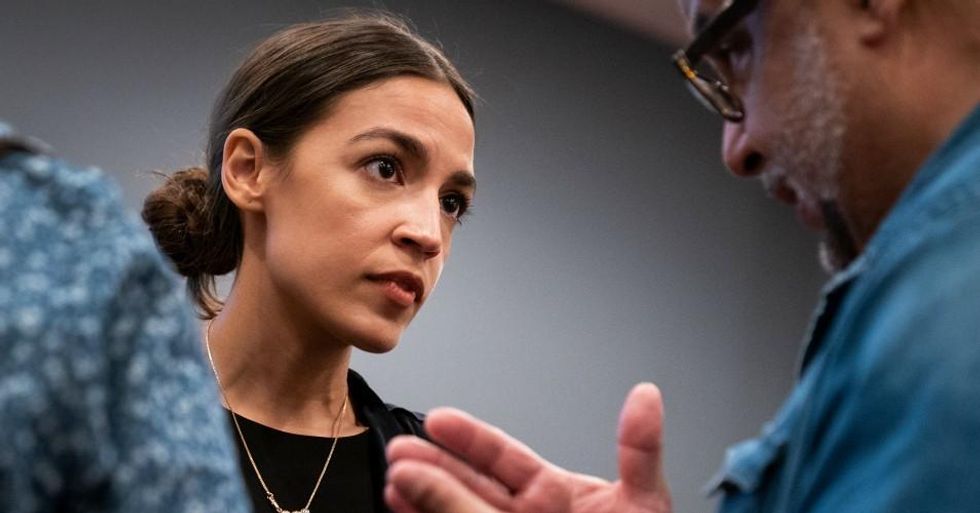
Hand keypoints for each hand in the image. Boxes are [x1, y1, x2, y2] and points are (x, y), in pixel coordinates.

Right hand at [385, 383, 670, 512]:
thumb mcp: (643, 503)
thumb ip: (638, 452)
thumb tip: (646, 399)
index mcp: (557, 492)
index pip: (503, 456)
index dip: (469, 438)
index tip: (438, 421)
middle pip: (468, 485)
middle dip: (432, 466)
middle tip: (402, 453)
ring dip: (422, 498)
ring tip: (395, 483)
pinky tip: (403, 512)